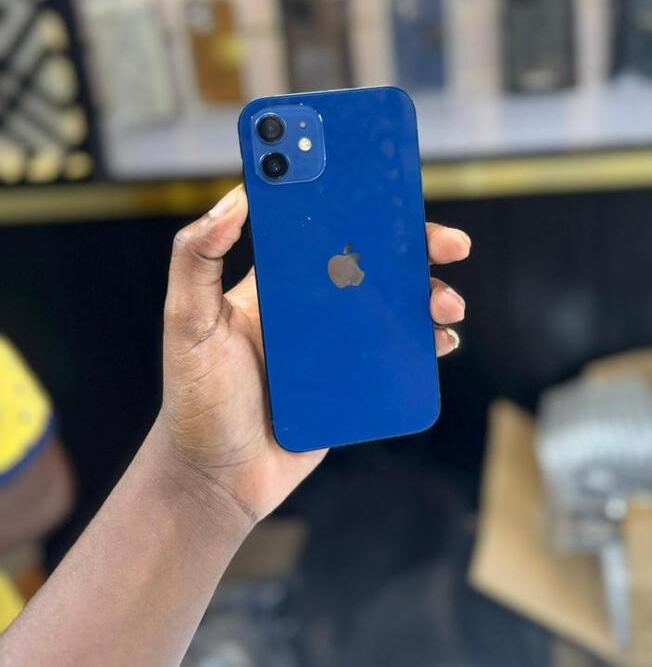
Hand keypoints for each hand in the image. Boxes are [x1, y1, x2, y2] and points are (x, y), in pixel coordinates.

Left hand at [158, 185, 469, 536]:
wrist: (220, 478)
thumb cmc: (195, 398)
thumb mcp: (187, 323)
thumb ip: (196, 260)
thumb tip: (233, 199)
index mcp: (278, 280)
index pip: (325, 227)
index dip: (359, 203)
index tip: (390, 188)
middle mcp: (313, 304)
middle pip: (375, 261)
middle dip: (417, 246)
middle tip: (450, 244)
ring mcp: (339, 342)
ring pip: (396, 305)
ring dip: (430, 294)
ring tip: (447, 304)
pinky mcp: (357, 379)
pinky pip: (400, 352)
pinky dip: (428, 340)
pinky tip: (443, 339)